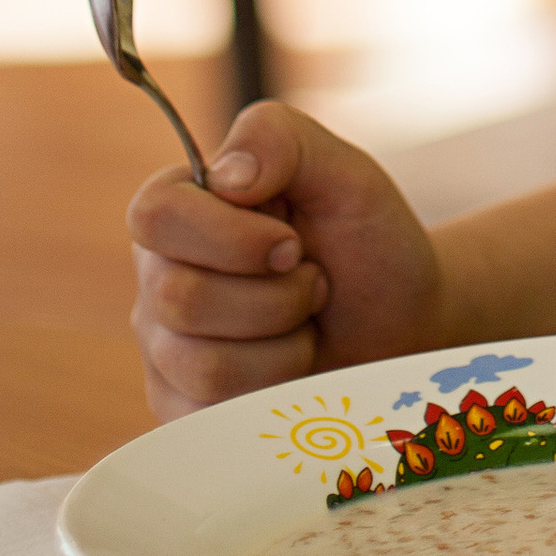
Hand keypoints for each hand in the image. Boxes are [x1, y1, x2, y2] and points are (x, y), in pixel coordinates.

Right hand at [127, 102, 442, 415]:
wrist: (401, 323)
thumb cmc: (366, 241)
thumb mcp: (341, 170)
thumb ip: (279, 139)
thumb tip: (223, 175)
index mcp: (182, 207)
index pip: (154, 216)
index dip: (228, 236)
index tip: (291, 242)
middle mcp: (158, 274)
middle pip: (177, 298)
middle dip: (275, 296)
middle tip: (312, 281)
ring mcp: (163, 346)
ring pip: (200, 365)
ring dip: (283, 346)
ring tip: (305, 322)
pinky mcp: (182, 407)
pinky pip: (208, 415)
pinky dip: (274, 391)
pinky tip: (292, 367)